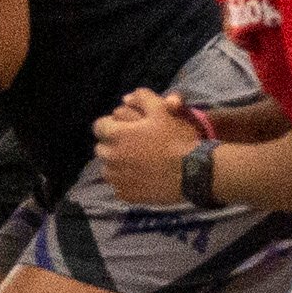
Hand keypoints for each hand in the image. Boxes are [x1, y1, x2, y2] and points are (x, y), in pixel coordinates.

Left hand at [89, 86, 198, 206]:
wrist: (192, 173)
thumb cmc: (176, 139)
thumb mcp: (161, 110)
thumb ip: (142, 98)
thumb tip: (126, 97)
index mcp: (116, 135)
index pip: (99, 126)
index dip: (112, 125)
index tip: (125, 128)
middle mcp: (111, 158)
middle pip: (101, 148)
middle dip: (113, 145)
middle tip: (133, 145)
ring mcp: (117, 179)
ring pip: (108, 169)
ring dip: (117, 164)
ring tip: (137, 162)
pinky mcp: (126, 195)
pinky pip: (118, 186)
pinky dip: (126, 182)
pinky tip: (142, 178)